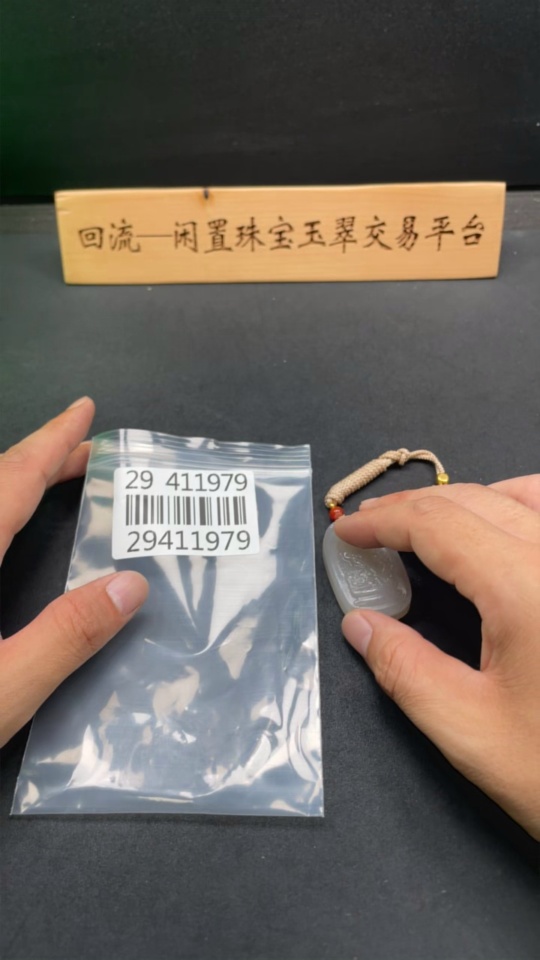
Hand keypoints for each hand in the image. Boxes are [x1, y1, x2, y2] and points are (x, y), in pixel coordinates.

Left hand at [0, 398, 148, 746]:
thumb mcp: (1, 691)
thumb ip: (65, 637)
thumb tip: (132, 585)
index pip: (11, 482)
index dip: (52, 443)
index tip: (85, 410)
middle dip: (39, 458)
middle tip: (88, 453)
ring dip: (11, 483)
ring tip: (54, 481)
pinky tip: (4, 532)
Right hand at [335, 477, 539, 839]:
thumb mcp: (472, 731)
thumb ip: (406, 671)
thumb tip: (362, 626)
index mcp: (527, 588)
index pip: (437, 525)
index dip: (383, 523)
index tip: (347, 532)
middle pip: (474, 501)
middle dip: (413, 509)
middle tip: (371, 526)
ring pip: (523, 494)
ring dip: (465, 500)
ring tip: (426, 524)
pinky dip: (517, 505)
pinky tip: (501, 527)